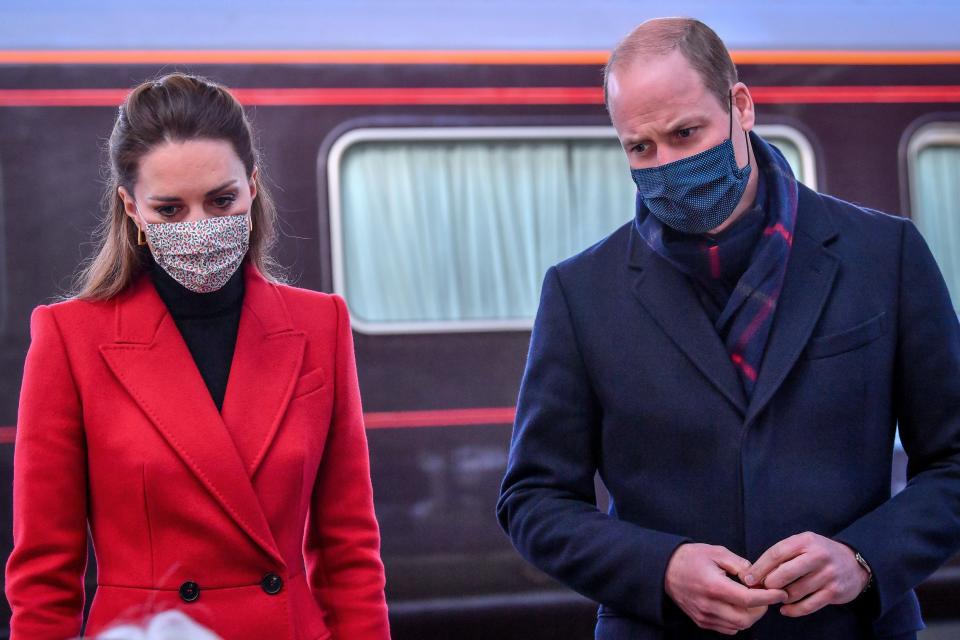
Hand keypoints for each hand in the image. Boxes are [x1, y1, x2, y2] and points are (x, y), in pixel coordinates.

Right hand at [665, 543, 786, 634]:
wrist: (665, 569)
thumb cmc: (691, 558)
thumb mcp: (717, 552)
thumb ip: (740, 564)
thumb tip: (758, 578)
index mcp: (714, 586)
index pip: (749, 599)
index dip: (768, 598)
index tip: (780, 593)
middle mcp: (709, 605)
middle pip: (746, 618)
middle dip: (761, 609)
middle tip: (764, 595)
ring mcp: (704, 616)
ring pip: (738, 626)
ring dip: (751, 616)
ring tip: (751, 600)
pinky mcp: (702, 622)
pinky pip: (728, 629)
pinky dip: (738, 621)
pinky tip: (737, 607)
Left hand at [738, 532, 869, 616]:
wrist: (855, 563)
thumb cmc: (819, 553)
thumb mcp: (803, 545)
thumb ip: (782, 555)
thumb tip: (754, 573)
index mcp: (805, 541)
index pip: (776, 554)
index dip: (759, 568)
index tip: (748, 578)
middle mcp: (818, 556)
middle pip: (784, 574)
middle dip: (769, 584)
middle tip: (762, 589)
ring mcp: (828, 575)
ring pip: (794, 592)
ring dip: (781, 597)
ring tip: (777, 596)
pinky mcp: (834, 592)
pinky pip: (808, 606)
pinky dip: (793, 610)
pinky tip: (785, 610)